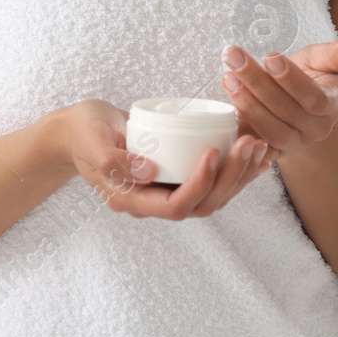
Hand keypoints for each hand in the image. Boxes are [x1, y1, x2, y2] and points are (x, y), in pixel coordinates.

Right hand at [58, 99, 273, 219]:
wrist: (79, 130)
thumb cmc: (83, 131)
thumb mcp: (92, 139)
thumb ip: (113, 158)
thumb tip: (148, 172)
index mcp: (132, 199)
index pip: (176, 206)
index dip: (200, 183)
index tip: (214, 151)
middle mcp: (153, 201)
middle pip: (203, 204)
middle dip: (230, 177)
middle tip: (248, 143)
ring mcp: (167, 190)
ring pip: (214, 196)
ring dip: (240, 174)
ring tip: (258, 146)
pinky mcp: (178, 175)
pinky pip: (214, 181)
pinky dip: (237, 170)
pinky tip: (257, 154)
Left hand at [220, 40, 337, 160]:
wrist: (304, 100)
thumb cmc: (315, 74)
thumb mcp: (324, 59)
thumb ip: (333, 55)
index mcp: (334, 106)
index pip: (313, 98)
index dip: (291, 79)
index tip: (269, 56)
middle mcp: (317, 130)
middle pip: (286, 111)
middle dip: (257, 83)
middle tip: (234, 58)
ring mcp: (295, 144)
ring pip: (270, 130)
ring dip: (246, 104)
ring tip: (227, 77)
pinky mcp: (274, 153)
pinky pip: (256, 150)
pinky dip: (240, 135)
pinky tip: (222, 115)